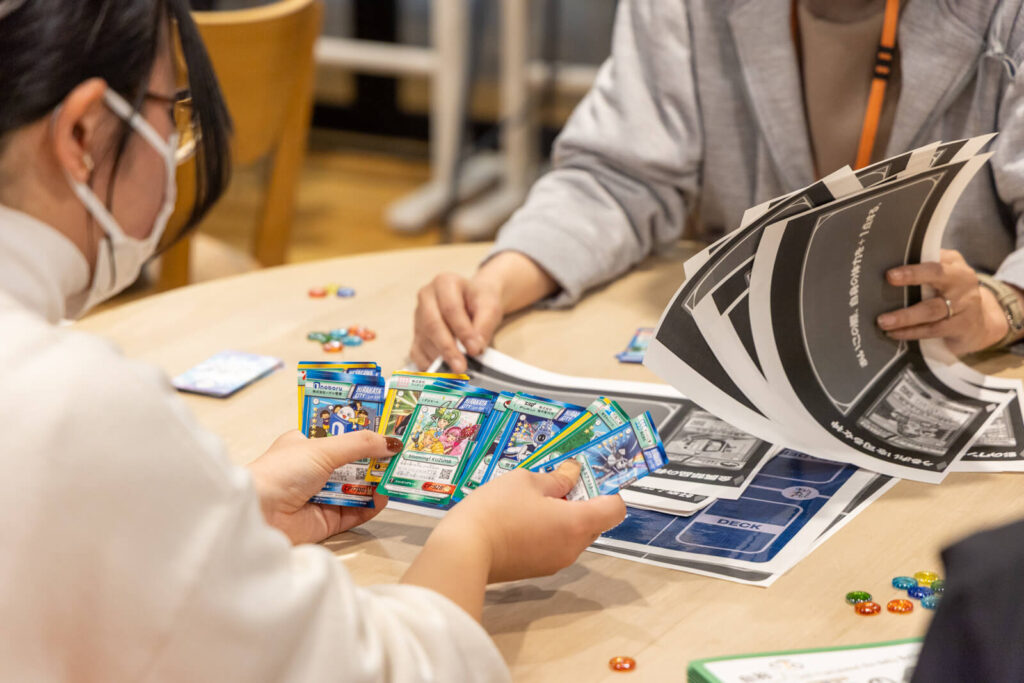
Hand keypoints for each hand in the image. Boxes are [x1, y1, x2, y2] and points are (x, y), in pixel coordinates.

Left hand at [247, 430, 402, 544]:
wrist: (260, 514)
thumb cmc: (281, 472)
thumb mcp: (324, 448)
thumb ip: (360, 444)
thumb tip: (393, 442)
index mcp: (306, 444)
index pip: (341, 435)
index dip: (364, 432)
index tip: (388, 429)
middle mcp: (314, 470)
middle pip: (353, 462)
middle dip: (375, 459)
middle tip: (400, 454)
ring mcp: (321, 496)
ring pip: (357, 487)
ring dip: (375, 482)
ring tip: (396, 476)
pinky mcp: (326, 521)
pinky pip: (355, 512)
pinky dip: (370, 506)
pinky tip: (383, 498)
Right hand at [410, 273, 502, 372]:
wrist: (473, 300)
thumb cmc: (480, 301)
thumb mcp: (490, 306)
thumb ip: (485, 324)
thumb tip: (476, 347)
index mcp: (444, 283)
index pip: (450, 309)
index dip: (462, 331)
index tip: (475, 349)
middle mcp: (426, 297)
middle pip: (432, 325)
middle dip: (447, 348)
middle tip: (461, 367)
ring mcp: (418, 316)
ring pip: (424, 340)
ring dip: (439, 359)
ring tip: (455, 373)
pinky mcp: (416, 334)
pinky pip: (416, 351)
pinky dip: (428, 364)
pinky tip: (441, 374)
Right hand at [444, 459, 626, 582]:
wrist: (463, 551)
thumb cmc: (496, 511)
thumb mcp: (526, 481)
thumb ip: (556, 477)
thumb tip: (572, 473)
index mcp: (577, 523)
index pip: (615, 508)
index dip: (606, 489)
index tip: (587, 477)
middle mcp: (572, 547)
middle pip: (595, 522)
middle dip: (582, 502)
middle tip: (556, 484)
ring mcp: (555, 562)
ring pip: (573, 535)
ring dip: (563, 517)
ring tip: (533, 500)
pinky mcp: (537, 569)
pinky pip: (555, 546)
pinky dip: (548, 532)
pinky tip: (522, 518)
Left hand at [876, 249, 1008, 354]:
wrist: (980, 324)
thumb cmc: (949, 295)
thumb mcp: (941, 278)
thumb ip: (922, 269)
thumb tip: (885, 268)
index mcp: (953, 263)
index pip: (933, 259)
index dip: (913, 266)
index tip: (890, 273)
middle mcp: (962, 279)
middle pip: (937, 274)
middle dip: (912, 276)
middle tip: (888, 281)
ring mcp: (966, 303)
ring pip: (931, 309)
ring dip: (905, 316)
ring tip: (883, 321)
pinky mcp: (964, 325)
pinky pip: (934, 329)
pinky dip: (912, 332)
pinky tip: (894, 333)